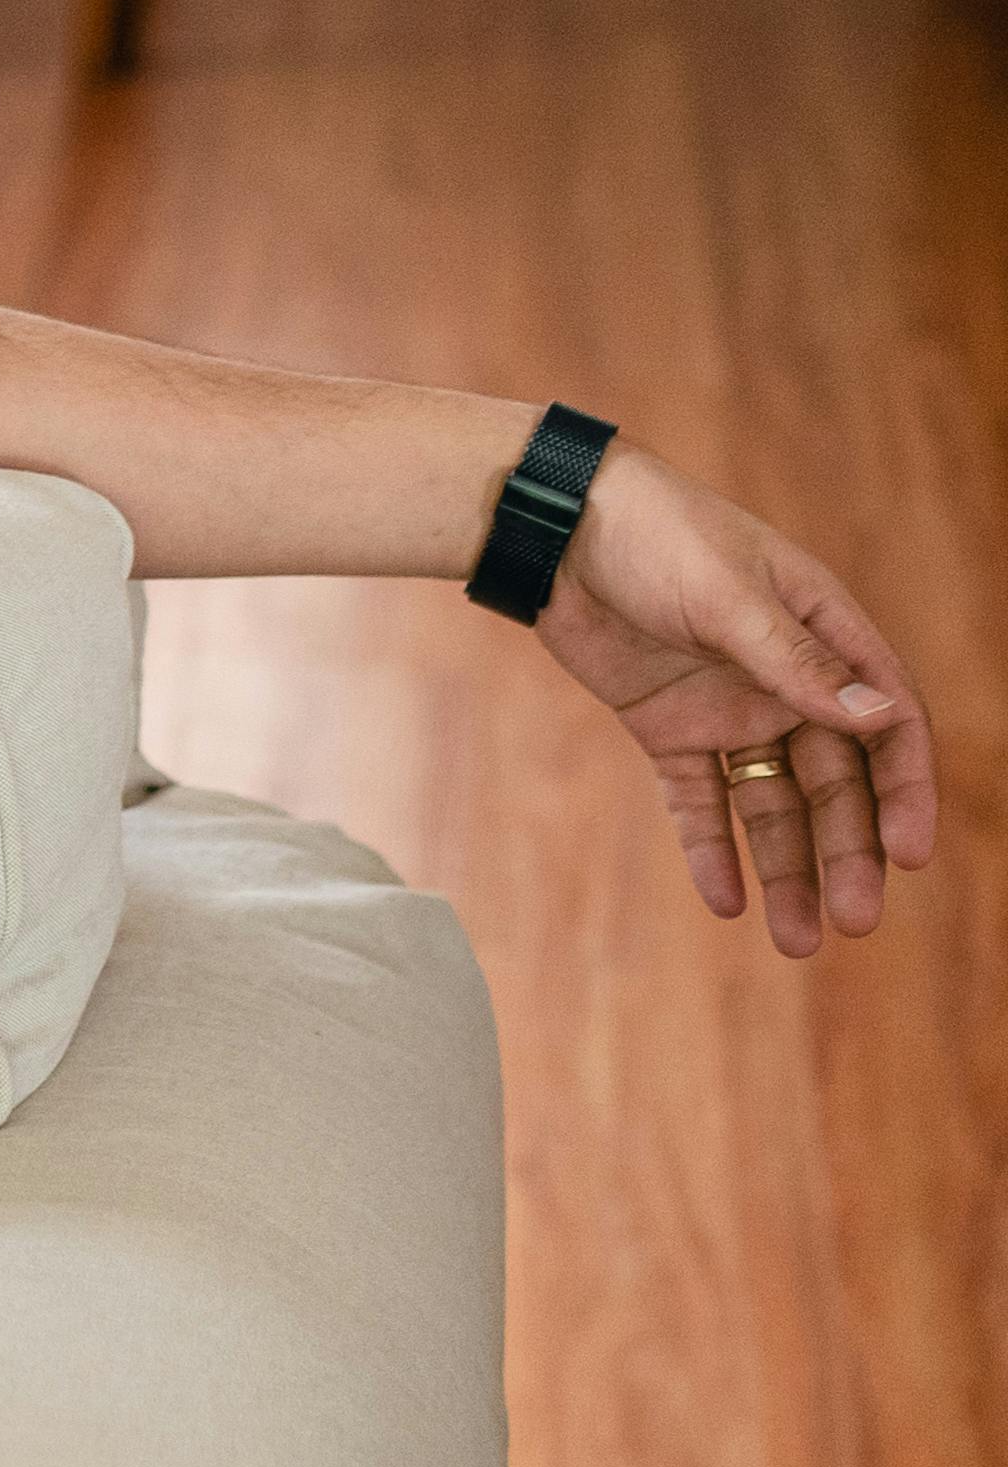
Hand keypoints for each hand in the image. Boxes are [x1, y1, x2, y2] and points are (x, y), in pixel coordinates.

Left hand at [536, 448, 938, 958]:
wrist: (556, 526)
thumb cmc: (657, 536)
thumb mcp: (729, 597)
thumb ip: (796, 662)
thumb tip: (882, 716)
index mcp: (826, 640)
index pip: (888, 729)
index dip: (905, 793)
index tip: (910, 856)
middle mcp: (786, 683)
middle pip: (835, 783)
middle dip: (847, 853)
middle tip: (854, 923)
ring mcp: (727, 708)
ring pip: (770, 803)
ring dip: (786, 867)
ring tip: (797, 939)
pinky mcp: (667, 727)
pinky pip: (697, 799)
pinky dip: (710, 848)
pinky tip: (726, 902)